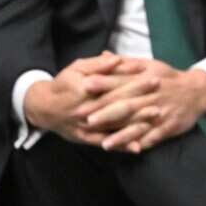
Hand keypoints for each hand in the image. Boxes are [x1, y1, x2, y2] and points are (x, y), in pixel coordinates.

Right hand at [23, 52, 154, 145]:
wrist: (43, 108)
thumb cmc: (64, 84)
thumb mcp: (77, 68)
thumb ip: (98, 65)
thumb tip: (118, 58)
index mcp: (84, 90)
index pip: (114, 85)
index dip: (135, 81)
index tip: (154, 76)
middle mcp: (85, 110)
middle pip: (118, 104)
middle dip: (141, 99)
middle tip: (162, 94)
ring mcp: (85, 126)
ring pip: (114, 125)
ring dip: (136, 121)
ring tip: (156, 116)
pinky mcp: (85, 138)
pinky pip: (106, 143)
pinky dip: (121, 145)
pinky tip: (137, 147)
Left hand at [78, 58, 205, 152]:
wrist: (198, 91)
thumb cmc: (168, 78)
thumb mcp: (150, 64)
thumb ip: (125, 62)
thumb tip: (103, 55)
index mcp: (146, 78)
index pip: (121, 81)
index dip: (102, 84)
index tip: (83, 86)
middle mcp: (152, 95)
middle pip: (126, 104)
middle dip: (105, 112)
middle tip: (85, 119)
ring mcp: (161, 111)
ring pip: (139, 124)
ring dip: (122, 135)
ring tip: (105, 143)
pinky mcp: (169, 125)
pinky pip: (155, 136)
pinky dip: (143, 143)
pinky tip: (131, 151)